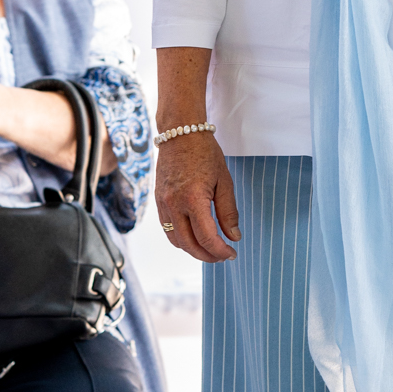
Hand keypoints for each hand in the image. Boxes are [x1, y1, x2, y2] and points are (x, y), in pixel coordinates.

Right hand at [155, 132, 239, 262]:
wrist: (180, 134)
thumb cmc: (205, 154)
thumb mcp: (224, 181)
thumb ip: (228, 212)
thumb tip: (234, 236)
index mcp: (193, 199)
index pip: (206, 237)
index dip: (220, 251)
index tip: (232, 254)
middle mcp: (174, 205)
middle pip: (189, 245)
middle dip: (207, 256)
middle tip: (223, 256)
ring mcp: (163, 204)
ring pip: (176, 240)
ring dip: (193, 250)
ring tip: (210, 249)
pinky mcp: (158, 202)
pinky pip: (167, 229)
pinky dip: (181, 239)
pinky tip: (195, 237)